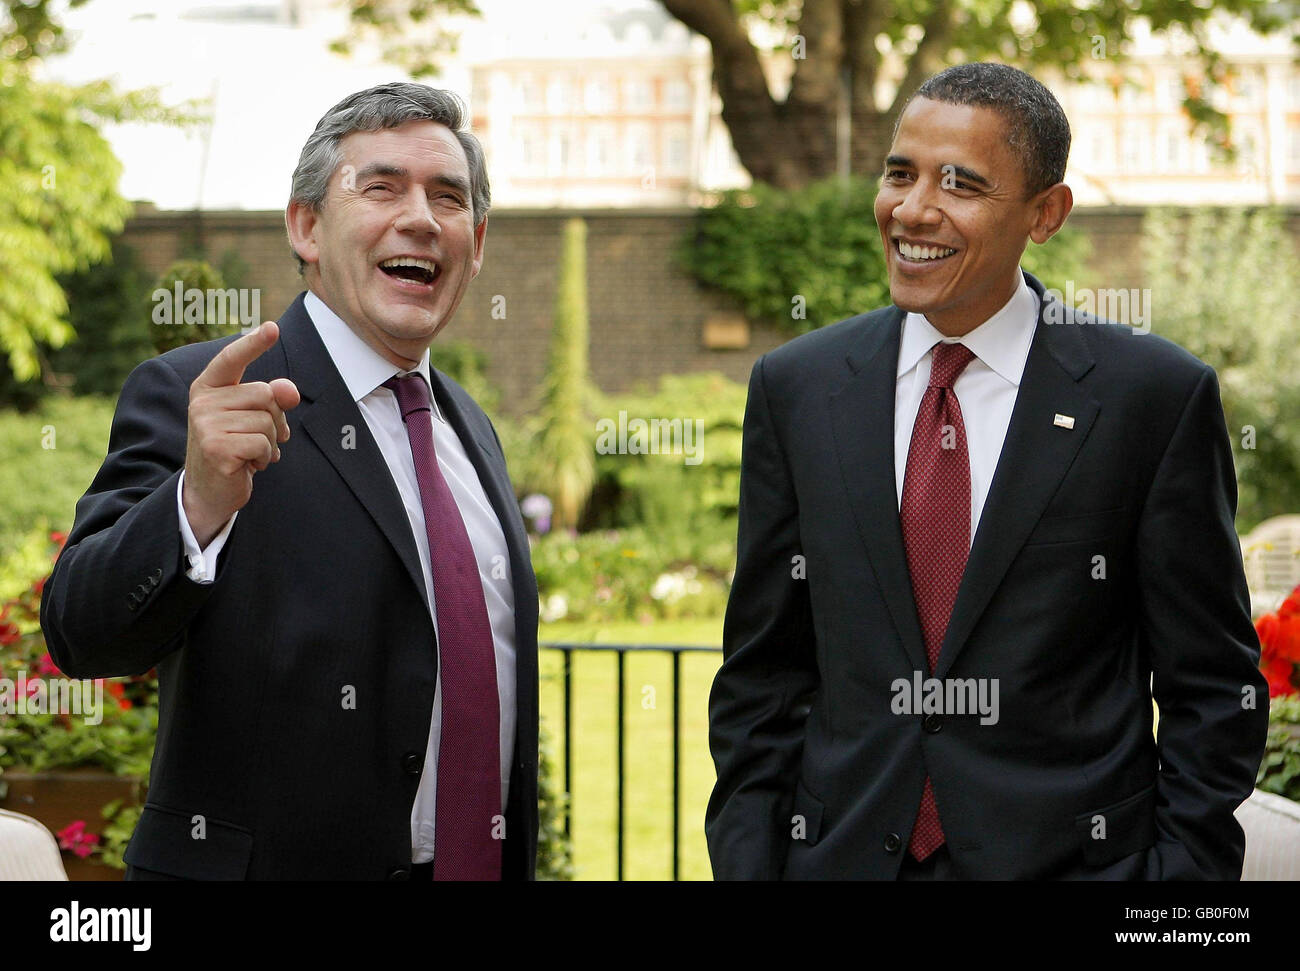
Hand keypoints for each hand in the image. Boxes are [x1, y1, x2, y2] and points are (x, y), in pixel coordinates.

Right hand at [182, 322, 300, 545]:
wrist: (209, 492)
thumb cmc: (235, 449)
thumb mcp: (252, 419)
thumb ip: (272, 399)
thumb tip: (289, 390)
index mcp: (208, 388)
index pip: (231, 359)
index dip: (252, 343)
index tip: (272, 327)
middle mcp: (202, 402)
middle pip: (265, 394)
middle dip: (275, 419)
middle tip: (263, 438)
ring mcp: (206, 424)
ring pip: (267, 420)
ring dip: (269, 442)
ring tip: (252, 453)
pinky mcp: (216, 448)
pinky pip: (263, 443)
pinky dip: (265, 458)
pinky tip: (248, 466)